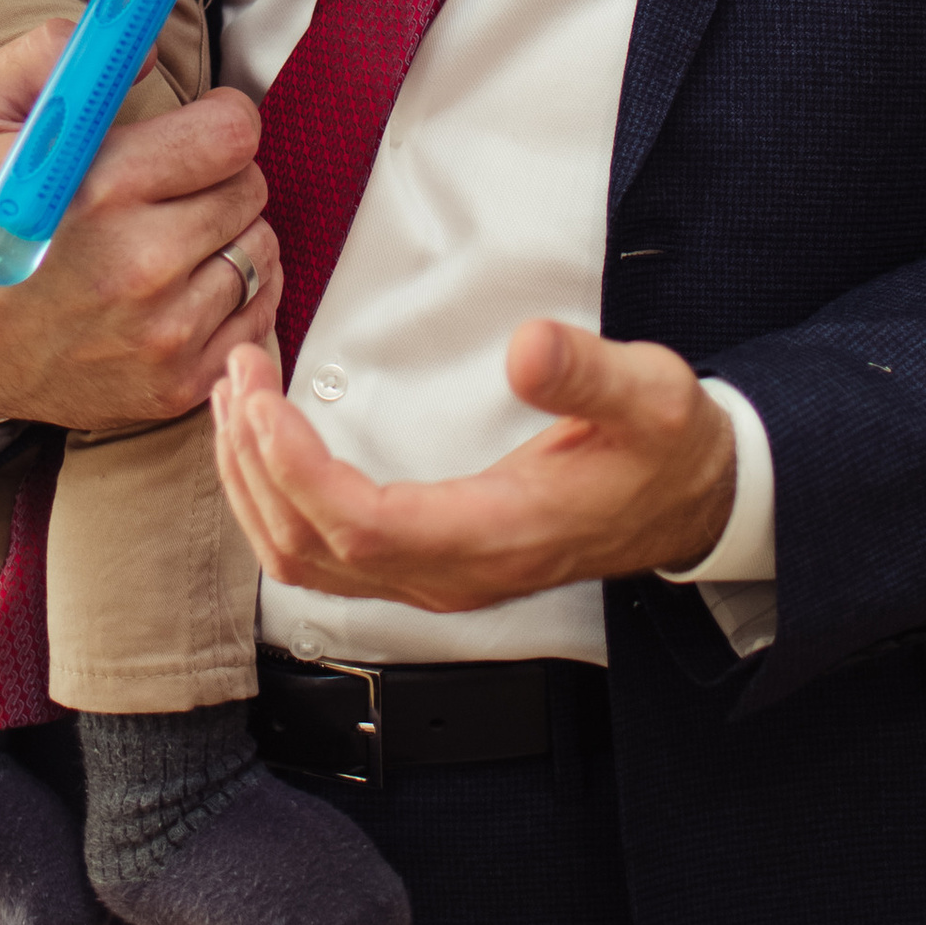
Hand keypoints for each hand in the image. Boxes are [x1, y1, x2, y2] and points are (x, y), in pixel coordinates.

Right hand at [0, 22, 283, 428]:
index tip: (201, 124)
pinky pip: (259, 317)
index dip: (221, 118)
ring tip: (174, 234)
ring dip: (229, 235)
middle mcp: (140, 265)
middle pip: (251, 188)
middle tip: (174, 183)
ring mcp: (162, 332)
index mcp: (99, 189)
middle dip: (220, 174)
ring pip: (261, 251)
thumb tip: (136, 44)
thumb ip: (53, 56)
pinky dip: (237, 295)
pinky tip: (190, 283)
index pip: (232, 133)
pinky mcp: (175, 384)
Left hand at [210, 318, 737, 606]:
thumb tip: (528, 347)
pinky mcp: (425, 563)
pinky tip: (268, 442)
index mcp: (497, 536)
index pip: (363, 526)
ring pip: (304, 559)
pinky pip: (321, 554)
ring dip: (255, 482)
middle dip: (256, 462)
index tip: (263, 400)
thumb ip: (588, 374)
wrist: (689, 501)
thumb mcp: (649, 396)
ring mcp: (434, 578)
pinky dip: (277, 497)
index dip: (298, 469)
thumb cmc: (663, 450)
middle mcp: (452, 574)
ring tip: (236, 398)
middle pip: (311, 548)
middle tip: (239, 373)